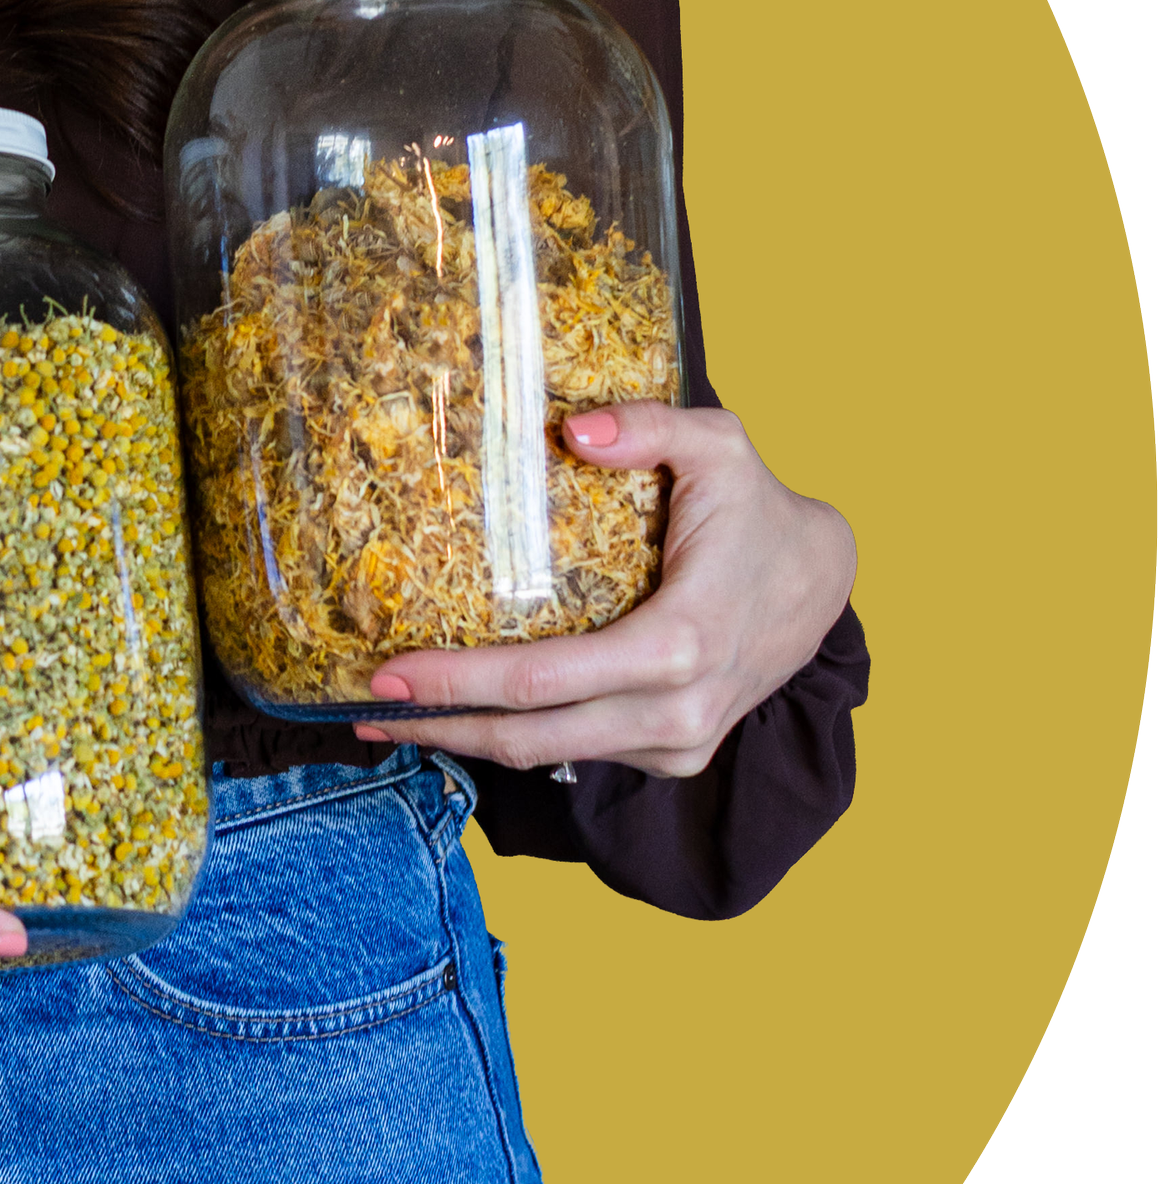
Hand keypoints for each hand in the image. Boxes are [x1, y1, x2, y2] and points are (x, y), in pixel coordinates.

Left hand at [350, 402, 855, 777]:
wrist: (820, 583)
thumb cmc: (758, 510)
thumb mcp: (720, 446)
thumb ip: (651, 427)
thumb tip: (575, 431)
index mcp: (677, 645)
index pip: (541, 680)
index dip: (458, 682)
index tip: (389, 672)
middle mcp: (675, 712)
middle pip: (529, 737)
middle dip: (439, 726)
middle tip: (364, 707)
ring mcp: (678, 744)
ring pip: (549, 757)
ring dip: (468, 742)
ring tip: (394, 721)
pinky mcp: (676, 756)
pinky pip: (579, 754)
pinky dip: (521, 737)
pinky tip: (468, 716)